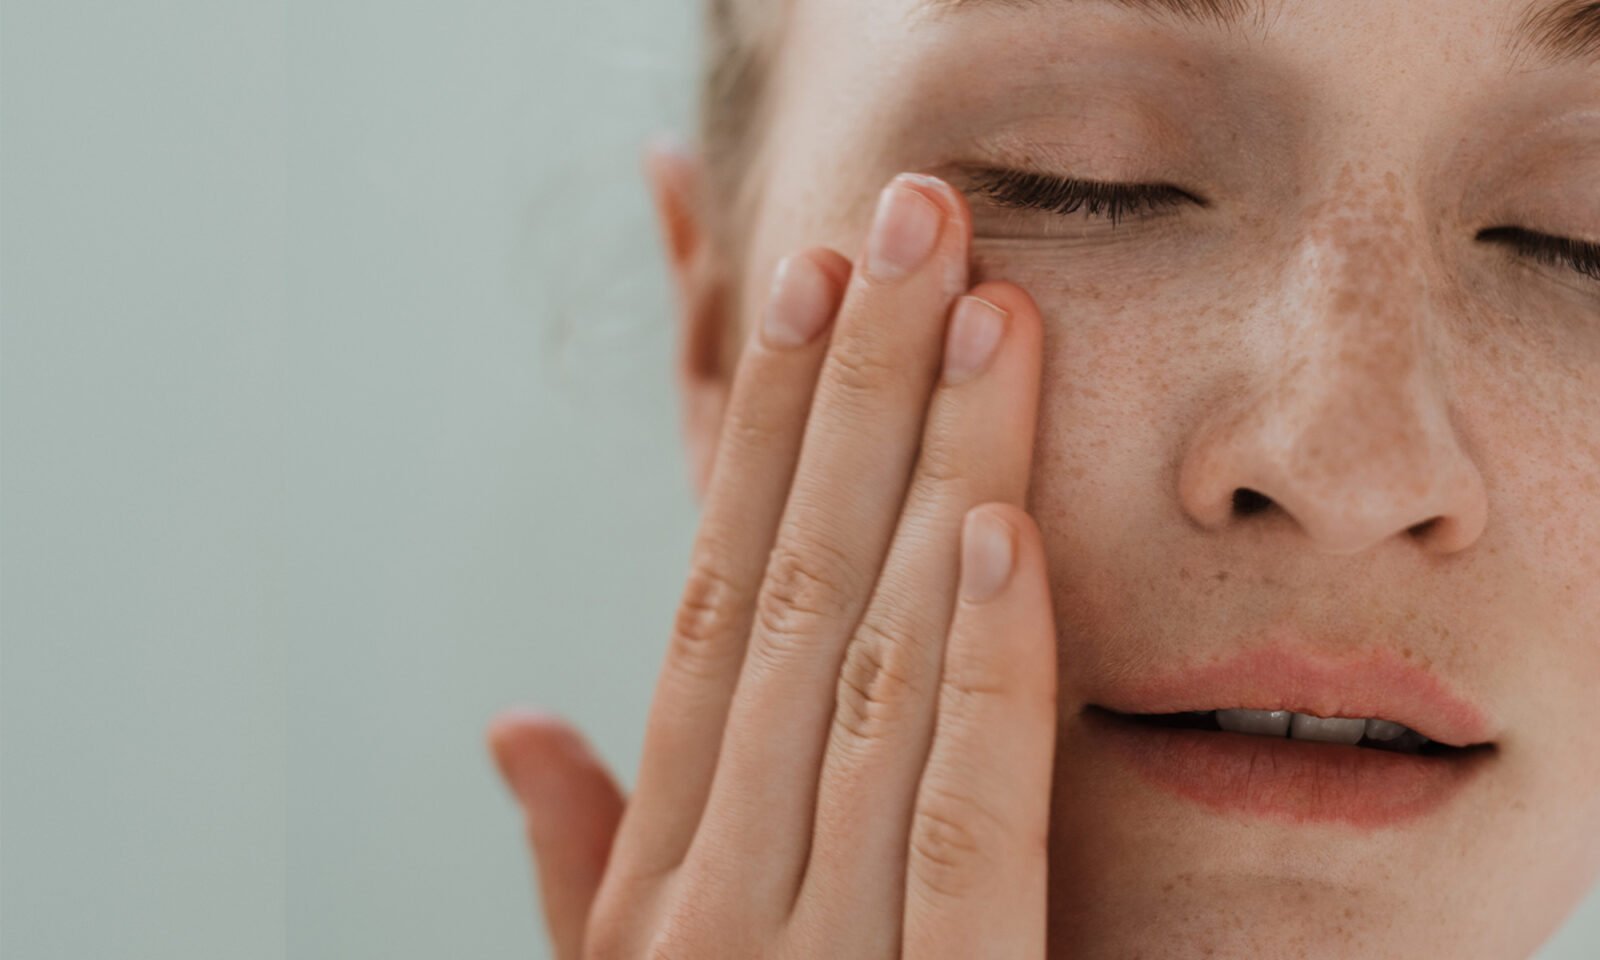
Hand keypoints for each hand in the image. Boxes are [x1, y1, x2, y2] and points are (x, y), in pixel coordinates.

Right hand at [488, 172, 1057, 957]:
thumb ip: (582, 852)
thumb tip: (515, 725)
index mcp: (664, 861)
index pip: (713, 604)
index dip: (762, 435)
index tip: (814, 290)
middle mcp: (720, 881)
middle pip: (794, 595)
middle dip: (857, 393)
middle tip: (914, 227)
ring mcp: (814, 945)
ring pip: (878, 670)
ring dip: (933, 473)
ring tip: (982, 317)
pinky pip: (967, 821)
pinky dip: (982, 669)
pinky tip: (999, 530)